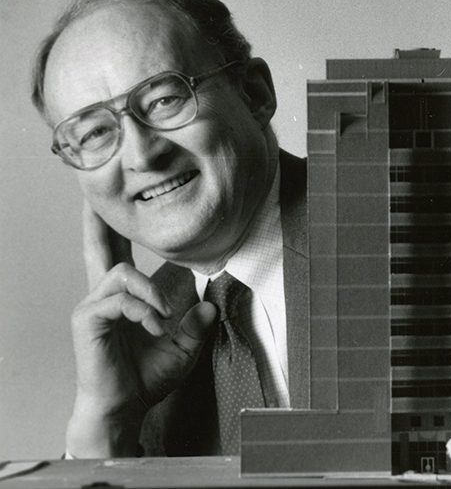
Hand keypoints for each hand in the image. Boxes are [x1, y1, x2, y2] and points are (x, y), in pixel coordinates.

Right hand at [66, 204, 216, 457]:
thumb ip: (196, 325)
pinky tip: (155, 326)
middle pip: (100, 247)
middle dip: (100, 221)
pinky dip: (143, 309)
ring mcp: (94, 306)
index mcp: (124, 296)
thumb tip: (209, 304)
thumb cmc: (147, 377)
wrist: (126, 407)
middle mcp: (105, 295)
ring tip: (165, 317)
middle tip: (96, 197)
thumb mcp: (184, 348)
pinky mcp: (88, 320)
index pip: (120, 254)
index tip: (128, 205)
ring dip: (151, 292)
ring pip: (122, 273)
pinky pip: (119, 299)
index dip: (120, 229)